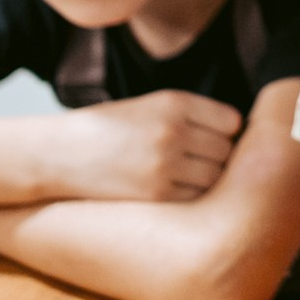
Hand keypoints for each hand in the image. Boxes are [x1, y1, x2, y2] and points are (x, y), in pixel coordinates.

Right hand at [53, 91, 243, 200]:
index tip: (216, 140)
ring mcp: (166, 163)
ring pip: (216, 176)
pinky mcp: (157, 193)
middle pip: (228, 151)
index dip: (227, 133)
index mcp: (174, 103)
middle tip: (199, 162)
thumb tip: (238, 136)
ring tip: (186, 177)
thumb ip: (191, 116)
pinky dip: (192, 197)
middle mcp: (173, 130)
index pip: (231, 121)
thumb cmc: (109, 130)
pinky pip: (196, 197)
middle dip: (218, 158)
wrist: (61, 153)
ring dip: (208, 179)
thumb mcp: (150, 106)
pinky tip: (174, 191)